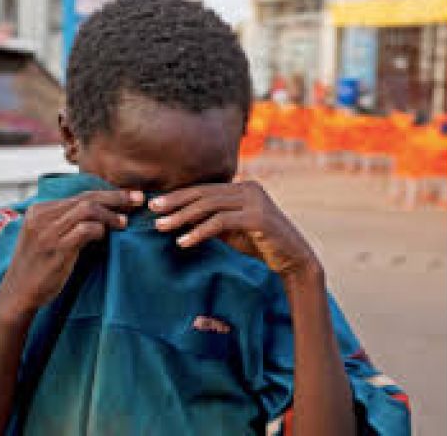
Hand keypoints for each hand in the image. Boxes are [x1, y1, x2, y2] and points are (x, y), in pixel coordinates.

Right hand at [0, 190, 143, 317]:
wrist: (17, 293)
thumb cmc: (37, 267)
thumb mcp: (46, 238)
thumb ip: (65, 223)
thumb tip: (99, 214)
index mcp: (39, 210)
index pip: (79, 195)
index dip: (106, 194)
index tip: (127, 196)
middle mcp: (42, 216)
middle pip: (86, 197)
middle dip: (115, 196)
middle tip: (138, 198)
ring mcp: (48, 231)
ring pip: (87, 209)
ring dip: (111, 214)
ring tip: (125, 222)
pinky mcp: (56, 248)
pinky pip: (85, 229)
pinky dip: (100, 229)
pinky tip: (106, 235)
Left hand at [149, 181, 320, 278]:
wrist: (293, 259)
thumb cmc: (260, 244)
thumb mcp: (230, 229)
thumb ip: (210, 220)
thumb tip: (180, 219)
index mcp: (242, 186)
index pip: (204, 189)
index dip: (178, 196)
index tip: (156, 204)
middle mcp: (248, 188)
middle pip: (203, 193)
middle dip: (175, 202)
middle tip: (153, 210)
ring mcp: (254, 200)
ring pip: (209, 205)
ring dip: (182, 217)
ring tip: (162, 227)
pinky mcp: (257, 217)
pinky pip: (220, 222)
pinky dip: (199, 231)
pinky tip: (184, 241)